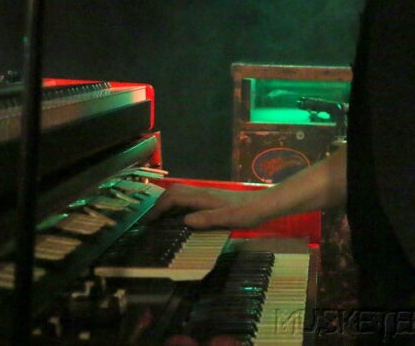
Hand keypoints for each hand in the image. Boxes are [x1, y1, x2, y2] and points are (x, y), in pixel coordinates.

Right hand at [147, 183, 268, 229]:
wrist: (265, 204)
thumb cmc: (247, 213)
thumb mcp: (228, 218)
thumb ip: (207, 219)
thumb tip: (184, 221)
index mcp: (203, 197)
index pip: (173, 197)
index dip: (159, 208)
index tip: (149, 222)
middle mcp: (202, 192)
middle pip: (174, 192)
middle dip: (160, 204)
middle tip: (151, 222)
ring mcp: (208, 194)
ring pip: (181, 194)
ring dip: (168, 205)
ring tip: (161, 222)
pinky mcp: (213, 199)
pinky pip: (189, 199)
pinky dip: (179, 207)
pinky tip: (181, 220)